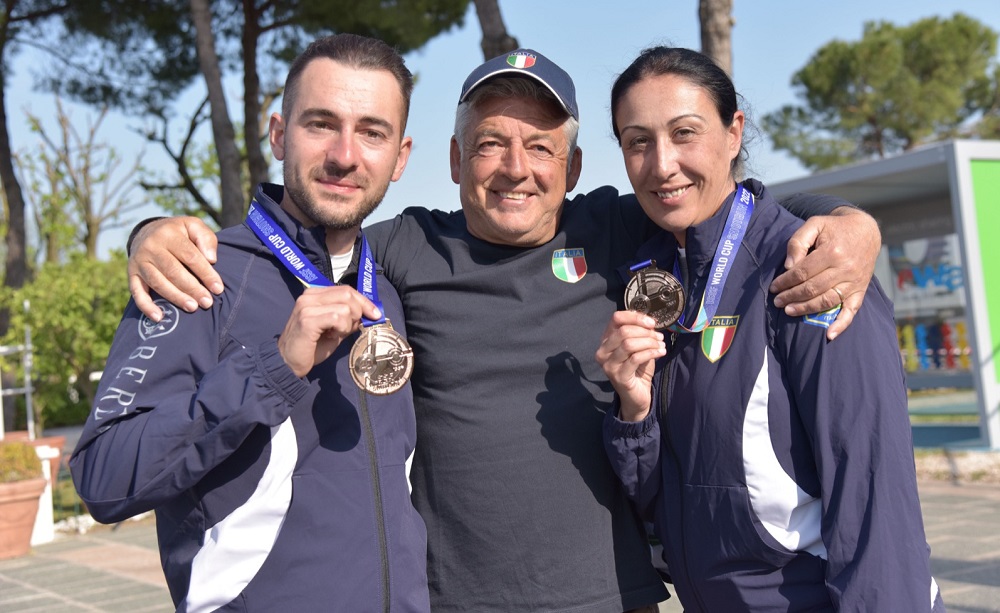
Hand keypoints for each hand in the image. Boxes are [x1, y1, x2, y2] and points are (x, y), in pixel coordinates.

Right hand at [128, 217, 221, 321]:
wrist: (148, 231)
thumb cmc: (179, 232)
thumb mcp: (193, 226)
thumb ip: (205, 238)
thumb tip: (211, 259)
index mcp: (168, 234)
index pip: (190, 256)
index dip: (205, 274)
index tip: (218, 289)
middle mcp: (151, 247)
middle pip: (173, 271)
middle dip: (192, 289)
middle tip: (207, 302)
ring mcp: (139, 262)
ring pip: (158, 283)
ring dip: (175, 297)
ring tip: (192, 308)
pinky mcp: (132, 274)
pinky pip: (137, 292)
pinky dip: (146, 306)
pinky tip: (159, 317)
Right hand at [278, 287, 381, 377]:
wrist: (288, 362)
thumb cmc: (312, 347)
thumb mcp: (335, 330)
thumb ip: (349, 319)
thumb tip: (369, 314)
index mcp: (315, 295)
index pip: (346, 290)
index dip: (364, 301)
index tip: (375, 314)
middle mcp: (309, 297)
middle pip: (348, 294)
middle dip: (359, 312)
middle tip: (351, 328)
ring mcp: (307, 307)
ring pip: (344, 307)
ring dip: (347, 324)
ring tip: (335, 334)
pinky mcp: (307, 320)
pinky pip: (336, 318)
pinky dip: (341, 328)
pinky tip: (332, 336)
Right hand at [595, 311, 664, 421]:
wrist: (637, 395)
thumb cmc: (638, 369)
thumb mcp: (639, 347)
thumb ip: (640, 334)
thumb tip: (650, 322)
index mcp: (606, 340)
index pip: (616, 318)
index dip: (635, 317)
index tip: (652, 323)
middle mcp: (603, 351)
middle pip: (623, 331)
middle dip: (645, 332)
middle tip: (659, 337)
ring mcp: (608, 365)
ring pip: (629, 344)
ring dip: (649, 342)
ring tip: (661, 346)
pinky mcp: (618, 376)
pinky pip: (635, 358)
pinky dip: (651, 353)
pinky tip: (661, 353)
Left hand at [770, 206, 880, 339]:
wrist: (865, 230)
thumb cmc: (834, 228)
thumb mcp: (814, 224)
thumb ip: (798, 242)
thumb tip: (789, 266)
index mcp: (832, 252)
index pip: (802, 273)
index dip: (785, 281)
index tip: (773, 287)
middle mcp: (845, 268)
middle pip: (813, 288)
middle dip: (791, 296)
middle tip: (777, 301)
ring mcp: (854, 281)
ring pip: (827, 301)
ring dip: (806, 309)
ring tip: (789, 311)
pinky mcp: (861, 289)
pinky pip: (852, 310)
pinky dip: (841, 324)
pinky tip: (829, 335)